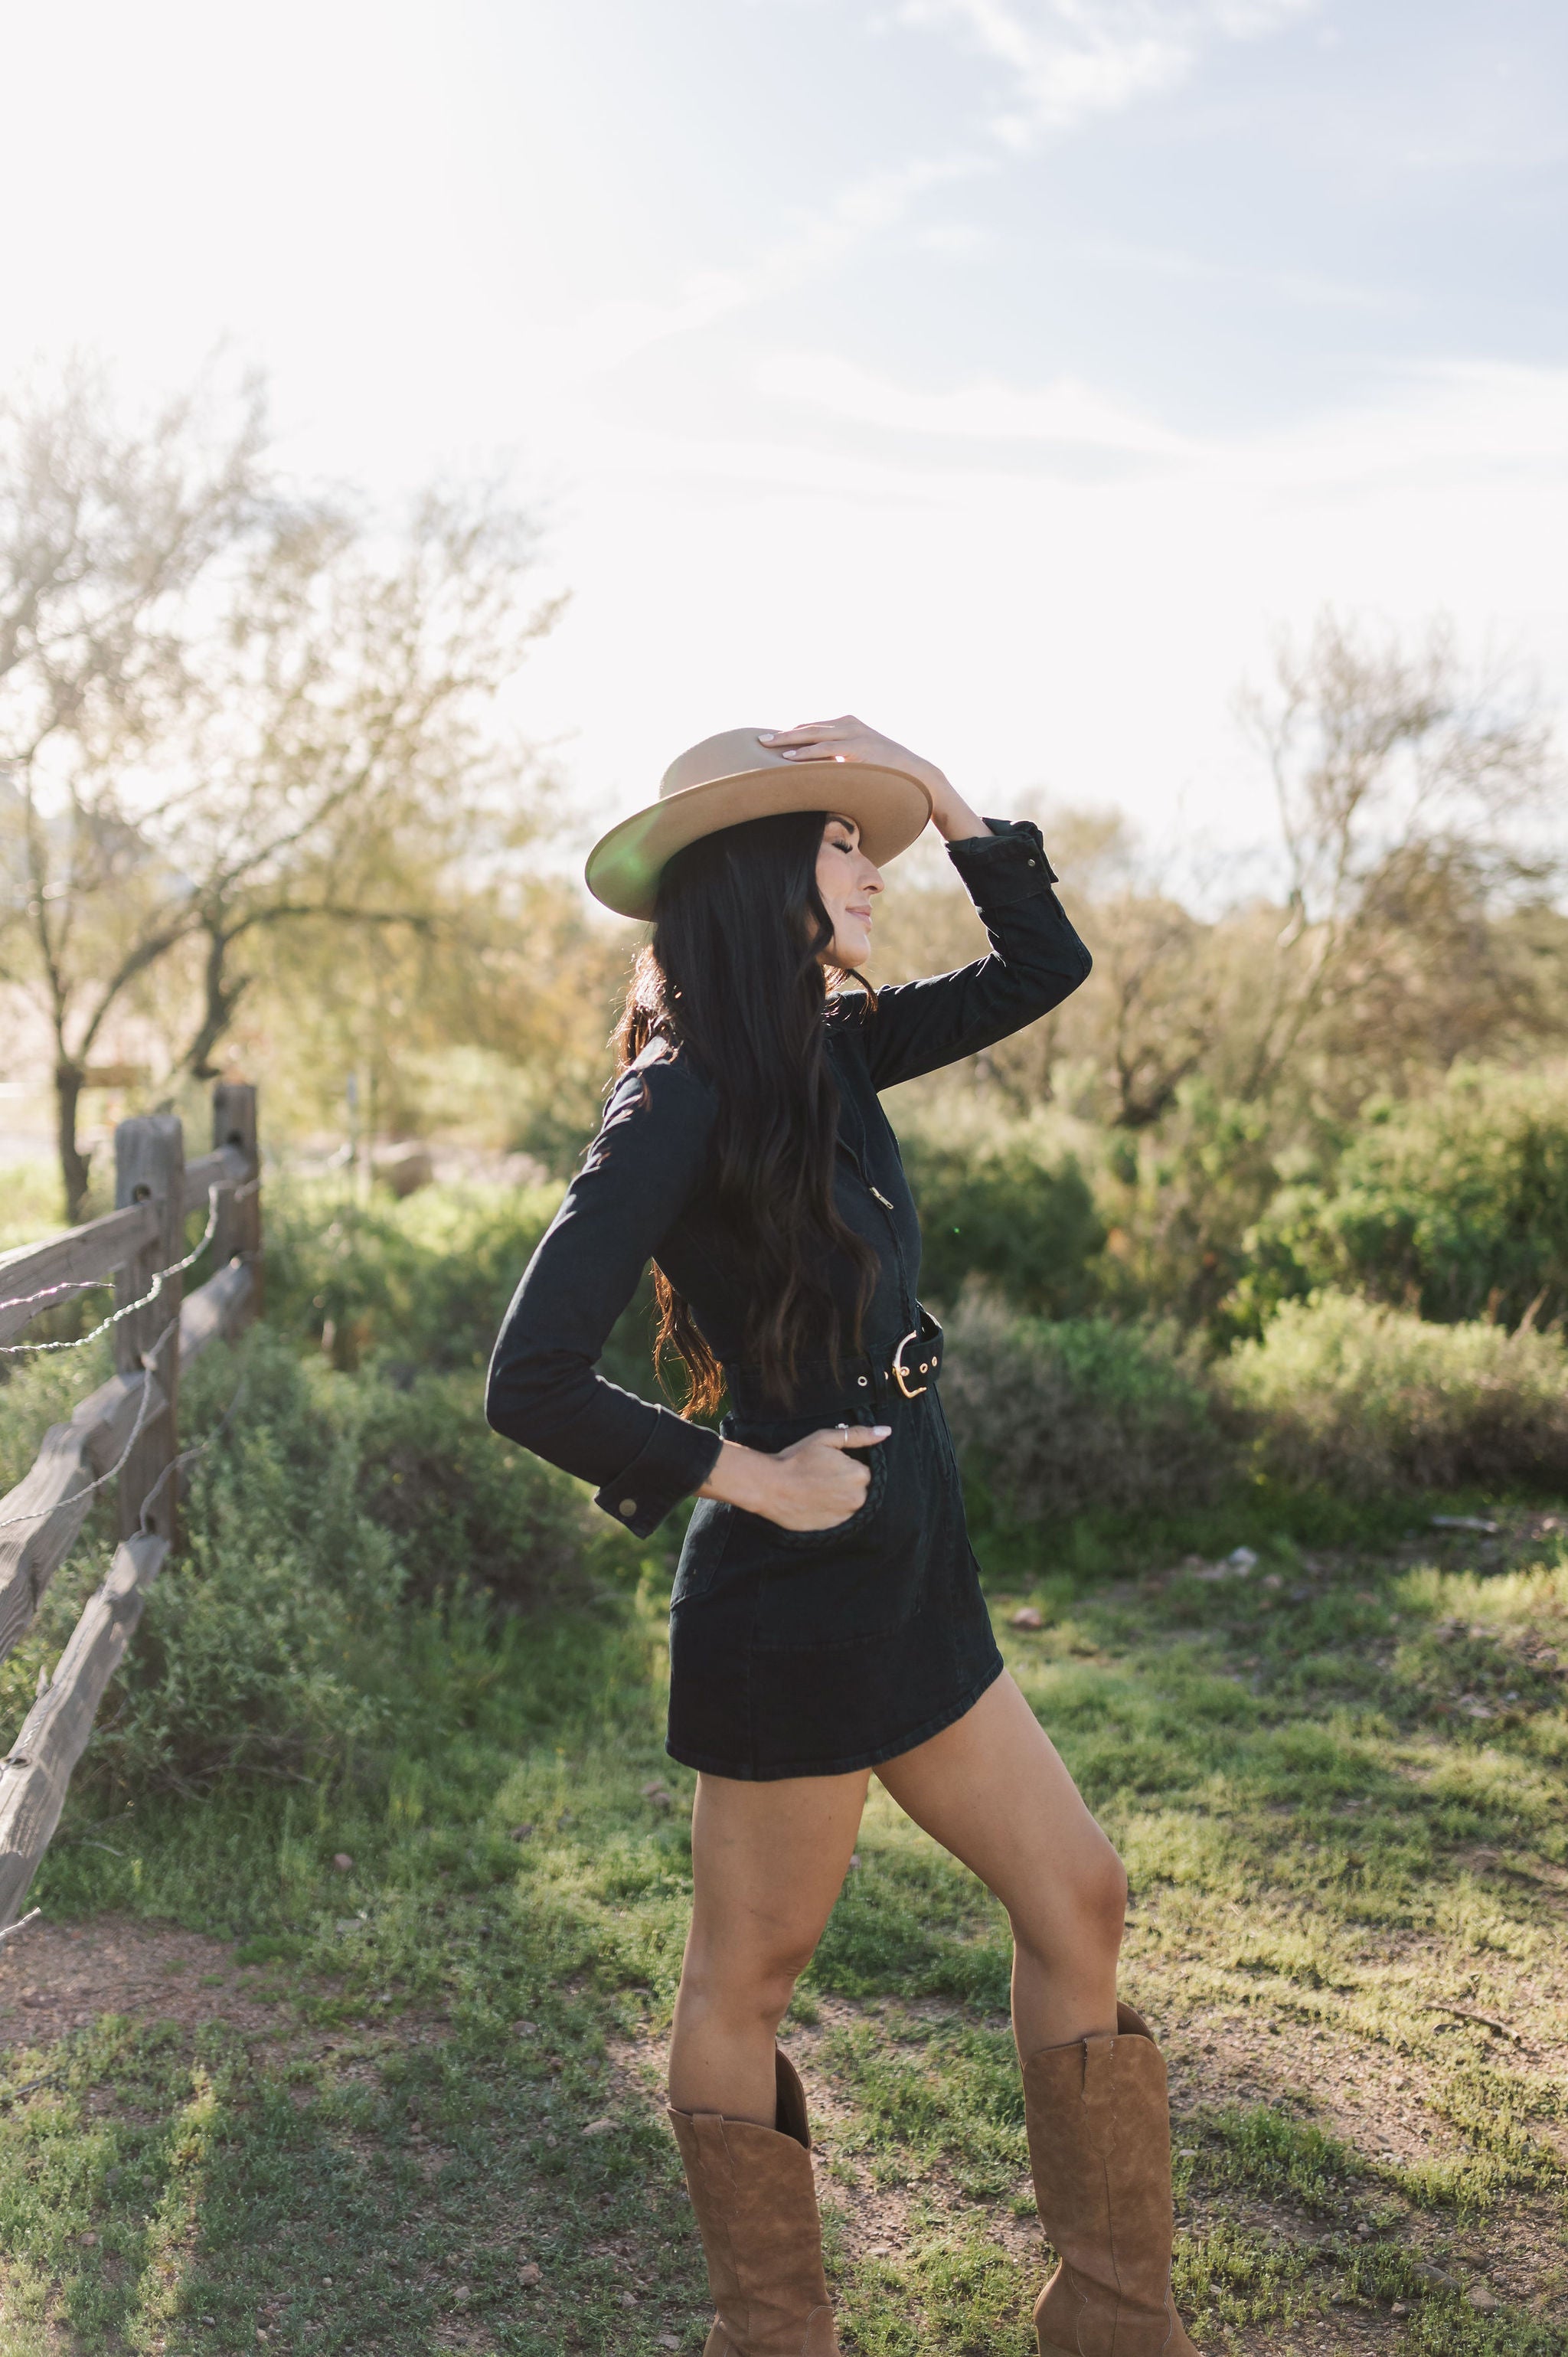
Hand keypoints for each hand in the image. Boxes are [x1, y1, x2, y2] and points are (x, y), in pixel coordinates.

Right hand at [700, 1422, 890, 1530]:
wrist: (769, 1486)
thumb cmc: (796, 1459)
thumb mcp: (826, 1439)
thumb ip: (859, 1435)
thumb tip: (886, 1431)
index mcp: (859, 1474)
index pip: (862, 1470)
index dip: (844, 1466)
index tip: (827, 1465)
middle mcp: (857, 1498)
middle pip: (858, 1488)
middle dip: (844, 1482)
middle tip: (819, 1476)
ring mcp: (845, 1516)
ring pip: (849, 1503)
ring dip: (839, 1497)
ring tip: (816, 1490)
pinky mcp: (833, 1528)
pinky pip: (839, 1516)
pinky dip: (830, 1510)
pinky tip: (814, 1502)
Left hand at [759, 716, 989, 844]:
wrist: (919, 775)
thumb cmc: (889, 772)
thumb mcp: (863, 758)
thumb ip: (843, 757)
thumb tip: (823, 770)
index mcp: (849, 724)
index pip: (814, 727)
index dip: (792, 733)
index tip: (771, 740)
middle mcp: (850, 725)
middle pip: (809, 728)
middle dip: (782, 734)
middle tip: (758, 740)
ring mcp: (855, 735)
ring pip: (814, 735)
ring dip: (788, 742)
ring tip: (766, 747)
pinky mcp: (859, 748)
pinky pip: (826, 750)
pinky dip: (806, 754)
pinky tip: (789, 759)